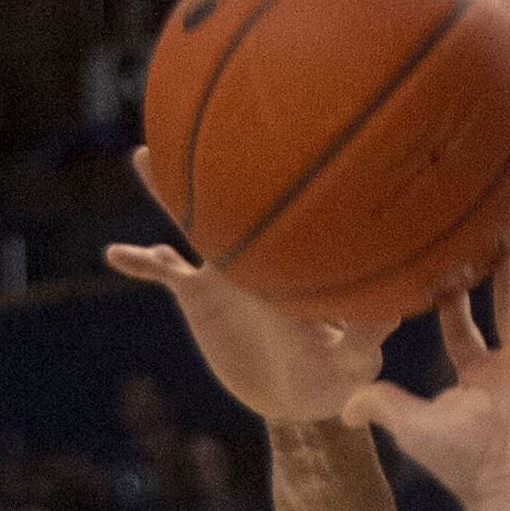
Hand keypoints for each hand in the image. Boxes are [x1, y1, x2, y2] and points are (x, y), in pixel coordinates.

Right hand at [107, 161, 395, 421]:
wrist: (294, 398)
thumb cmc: (334, 374)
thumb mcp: (355, 361)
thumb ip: (368, 336)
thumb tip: (394, 314)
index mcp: (297, 260)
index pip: (293, 215)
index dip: (289, 180)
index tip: (284, 140)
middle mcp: (261, 254)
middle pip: (237, 201)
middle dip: (223, 163)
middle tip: (203, 111)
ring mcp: (227, 270)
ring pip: (193, 222)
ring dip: (167, 192)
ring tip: (143, 155)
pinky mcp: (201, 295)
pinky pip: (163, 273)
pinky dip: (140, 262)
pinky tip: (114, 255)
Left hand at [344, 214, 509, 510]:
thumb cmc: (465, 463)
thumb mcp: (412, 426)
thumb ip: (381, 405)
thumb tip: (344, 410)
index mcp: (477, 379)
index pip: (462, 328)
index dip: (451, 299)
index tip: (439, 267)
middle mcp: (509, 366)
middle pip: (502, 304)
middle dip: (498, 269)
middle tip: (490, 230)